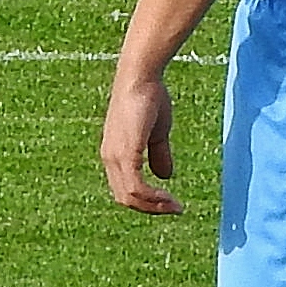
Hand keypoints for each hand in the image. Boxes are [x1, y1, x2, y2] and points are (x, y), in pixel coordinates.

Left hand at [101, 71, 181, 213]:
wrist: (141, 77)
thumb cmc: (149, 99)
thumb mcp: (156, 133)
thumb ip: (158, 154)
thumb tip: (165, 176)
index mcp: (114, 155)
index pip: (125, 190)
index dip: (147, 201)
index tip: (171, 203)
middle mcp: (109, 158)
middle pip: (125, 199)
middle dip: (151, 208)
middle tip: (176, 209)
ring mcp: (115, 156)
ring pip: (130, 197)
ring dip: (154, 206)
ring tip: (175, 206)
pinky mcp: (125, 152)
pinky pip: (136, 186)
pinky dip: (152, 197)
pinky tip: (168, 197)